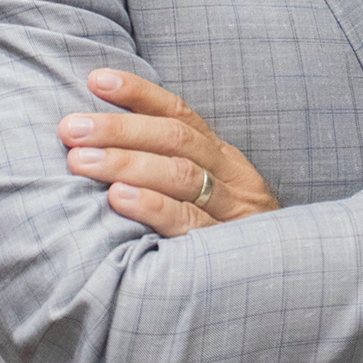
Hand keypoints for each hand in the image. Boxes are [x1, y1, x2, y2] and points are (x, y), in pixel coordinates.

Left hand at [59, 69, 279, 236]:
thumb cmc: (230, 238)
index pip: (179, 113)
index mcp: (223, 158)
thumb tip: (107, 146)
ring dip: (125, 163)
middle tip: (71, 128)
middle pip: (174, 139)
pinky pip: (187, 223)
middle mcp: (230, 176)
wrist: (292, 283)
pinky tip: (117, 199)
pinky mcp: (225, 248)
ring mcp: (231, 211)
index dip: (139, 93)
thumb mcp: (214, 195)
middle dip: (119, 129)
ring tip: (80, 160)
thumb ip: (174, 170)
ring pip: (179, 175)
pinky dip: (151, 207)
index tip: (97, 79)